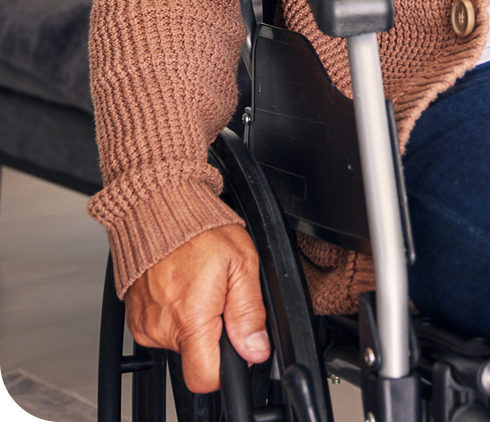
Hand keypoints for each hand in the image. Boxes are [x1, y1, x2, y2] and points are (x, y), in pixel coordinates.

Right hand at [125, 224, 268, 393]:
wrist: (158, 209)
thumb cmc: (200, 229)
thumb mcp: (242, 264)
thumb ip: (249, 313)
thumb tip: (256, 350)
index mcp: (190, 318)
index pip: (205, 378)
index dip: (228, 369)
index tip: (239, 344)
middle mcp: (162, 328)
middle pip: (197, 357)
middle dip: (216, 333)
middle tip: (221, 296)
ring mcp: (145, 325)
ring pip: (182, 343)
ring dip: (197, 322)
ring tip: (201, 286)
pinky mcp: (136, 319)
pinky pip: (165, 330)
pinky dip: (178, 315)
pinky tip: (185, 287)